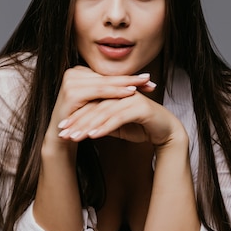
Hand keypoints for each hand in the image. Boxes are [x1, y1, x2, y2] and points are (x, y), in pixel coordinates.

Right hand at [44, 66, 156, 144]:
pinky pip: (99, 91)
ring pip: (105, 82)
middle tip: (149, 79)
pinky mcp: (72, 92)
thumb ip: (108, 92)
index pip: (107, 75)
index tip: (146, 80)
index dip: (127, 77)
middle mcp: (73, 73)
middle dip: (130, 79)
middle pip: (107, 77)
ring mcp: (71, 81)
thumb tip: (132, 85)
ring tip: (142, 85)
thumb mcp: (96, 104)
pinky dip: (116, 92)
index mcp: (78, 73)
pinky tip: (130, 93)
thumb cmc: (80, 121)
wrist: (60, 137)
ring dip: (125, 84)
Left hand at [57, 83, 186, 146]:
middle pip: (94, 106)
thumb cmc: (143, 128)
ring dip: (87, 125)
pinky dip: (104, 127)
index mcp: (116, 94)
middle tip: (63, 134)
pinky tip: (92, 136)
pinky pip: (118, 118)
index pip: (91, 104)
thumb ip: (102, 122)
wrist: (167, 133)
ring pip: (104, 112)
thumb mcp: (118, 126)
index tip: (63, 129)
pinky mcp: (140, 108)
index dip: (76, 116)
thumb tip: (83, 126)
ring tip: (74, 137)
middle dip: (77, 121)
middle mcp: (123, 93)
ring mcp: (132, 98)